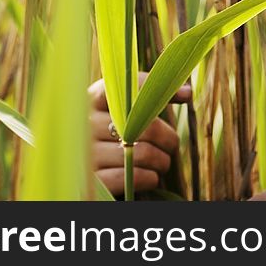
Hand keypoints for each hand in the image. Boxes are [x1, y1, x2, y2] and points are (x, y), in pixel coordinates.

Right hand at [88, 71, 191, 196]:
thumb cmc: (107, 137)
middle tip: (171, 147)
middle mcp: (84, 123)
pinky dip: (150, 178)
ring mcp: (85, 153)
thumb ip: (147, 99)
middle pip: (145, 125)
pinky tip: (152, 177)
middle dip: (168, 139)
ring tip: (162, 163)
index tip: (186, 95)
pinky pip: (132, 177)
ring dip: (162, 162)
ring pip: (142, 153)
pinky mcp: (92, 180)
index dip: (161, 90)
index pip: (131, 85)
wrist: (78, 172)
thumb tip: (187, 92)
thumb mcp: (118, 114)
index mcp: (91, 100)